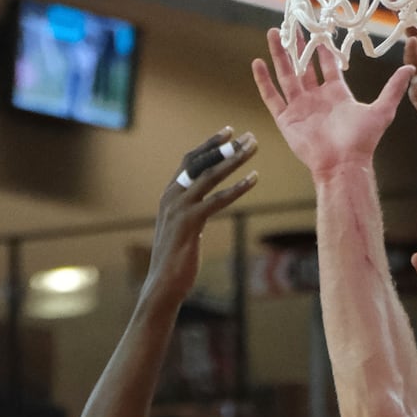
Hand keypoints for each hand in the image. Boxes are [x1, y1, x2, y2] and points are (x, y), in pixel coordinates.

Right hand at [144, 126, 258, 306]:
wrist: (162, 284)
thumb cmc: (174, 260)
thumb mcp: (181, 230)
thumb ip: (190, 213)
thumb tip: (203, 206)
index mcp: (169, 194)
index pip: (190, 161)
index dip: (209, 145)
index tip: (228, 132)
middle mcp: (172, 196)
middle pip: (202, 162)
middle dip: (226, 147)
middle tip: (249, 137)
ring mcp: (179, 208)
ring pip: (210, 176)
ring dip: (234, 159)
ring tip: (253, 148)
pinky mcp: (190, 222)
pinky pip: (217, 200)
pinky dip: (237, 188)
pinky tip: (254, 179)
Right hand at [252, 29, 411, 182]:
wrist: (343, 164)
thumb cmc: (362, 141)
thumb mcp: (382, 110)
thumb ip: (394, 88)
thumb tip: (413, 68)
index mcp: (336, 94)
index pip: (327, 65)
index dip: (323, 48)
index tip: (319, 28)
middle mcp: (317, 99)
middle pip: (304, 66)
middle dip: (298, 45)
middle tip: (292, 24)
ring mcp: (300, 108)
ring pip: (286, 75)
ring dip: (279, 55)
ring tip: (272, 34)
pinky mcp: (287, 120)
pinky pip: (272, 97)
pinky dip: (264, 81)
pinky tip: (257, 63)